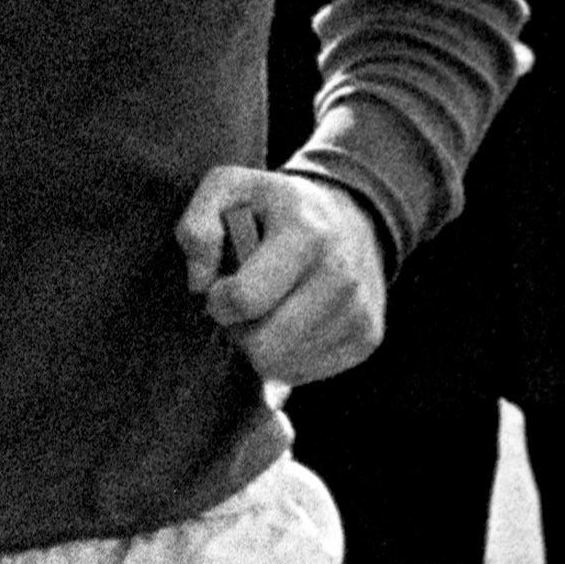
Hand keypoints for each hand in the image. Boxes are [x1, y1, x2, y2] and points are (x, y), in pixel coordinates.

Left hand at [175, 165, 386, 385]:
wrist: (353, 219)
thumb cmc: (274, 208)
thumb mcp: (228, 189)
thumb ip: (196, 226)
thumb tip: (200, 282)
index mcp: (307, 234)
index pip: (244, 299)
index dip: (217, 300)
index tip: (220, 286)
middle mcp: (342, 276)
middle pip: (263, 346)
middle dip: (238, 331)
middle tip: (242, 305)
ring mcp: (360, 311)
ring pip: (282, 366)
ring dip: (261, 344)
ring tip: (267, 310)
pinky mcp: (367, 339)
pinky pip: (305, 374)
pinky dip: (285, 356)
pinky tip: (288, 325)